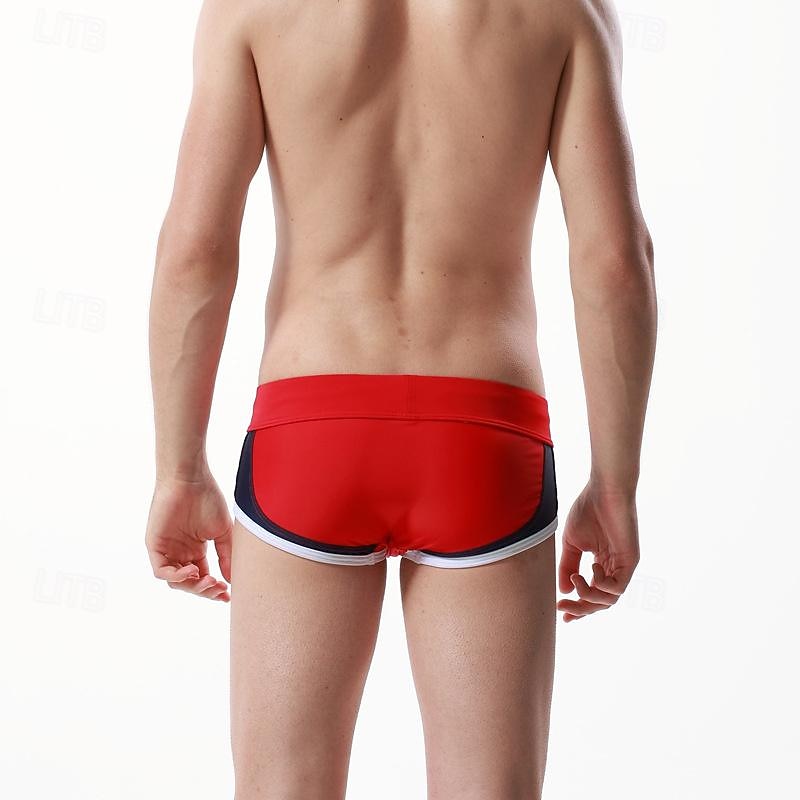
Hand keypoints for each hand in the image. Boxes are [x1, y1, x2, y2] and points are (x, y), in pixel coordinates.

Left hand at [145, 472, 232, 601]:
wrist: (190, 480)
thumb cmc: (207, 499)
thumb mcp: (222, 532)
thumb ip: (226, 555)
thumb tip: (232, 579)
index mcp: (195, 550)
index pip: (203, 578)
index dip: (214, 590)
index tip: (228, 595)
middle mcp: (180, 552)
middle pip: (190, 584)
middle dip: (205, 591)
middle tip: (219, 589)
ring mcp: (167, 550)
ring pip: (175, 581)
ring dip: (192, 586)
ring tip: (208, 580)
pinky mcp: (154, 546)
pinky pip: (161, 571)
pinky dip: (176, 576)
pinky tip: (191, 571)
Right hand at [556, 483, 639, 621]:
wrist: (604, 490)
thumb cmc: (588, 510)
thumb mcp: (572, 543)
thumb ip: (568, 566)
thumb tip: (564, 590)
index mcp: (600, 564)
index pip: (591, 593)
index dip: (577, 605)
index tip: (560, 610)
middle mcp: (613, 568)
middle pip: (600, 602)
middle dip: (581, 608)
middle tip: (563, 606)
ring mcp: (623, 566)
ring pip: (609, 599)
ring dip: (588, 596)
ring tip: (576, 579)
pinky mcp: (630, 561)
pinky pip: (617, 587)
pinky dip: (601, 585)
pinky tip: (591, 568)